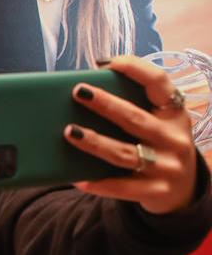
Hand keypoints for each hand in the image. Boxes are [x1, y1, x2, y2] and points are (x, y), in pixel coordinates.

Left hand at [65, 56, 197, 213]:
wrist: (184, 189)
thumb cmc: (158, 146)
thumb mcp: (158, 124)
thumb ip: (133, 108)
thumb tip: (84, 92)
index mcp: (174, 113)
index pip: (159, 83)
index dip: (134, 68)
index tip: (105, 63)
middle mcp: (175, 138)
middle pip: (135, 118)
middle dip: (106, 104)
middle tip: (78, 92)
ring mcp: (168, 167)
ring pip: (125, 153)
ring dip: (95, 142)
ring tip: (70, 131)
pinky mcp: (158, 191)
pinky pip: (123, 187)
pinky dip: (99, 183)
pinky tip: (77, 179)